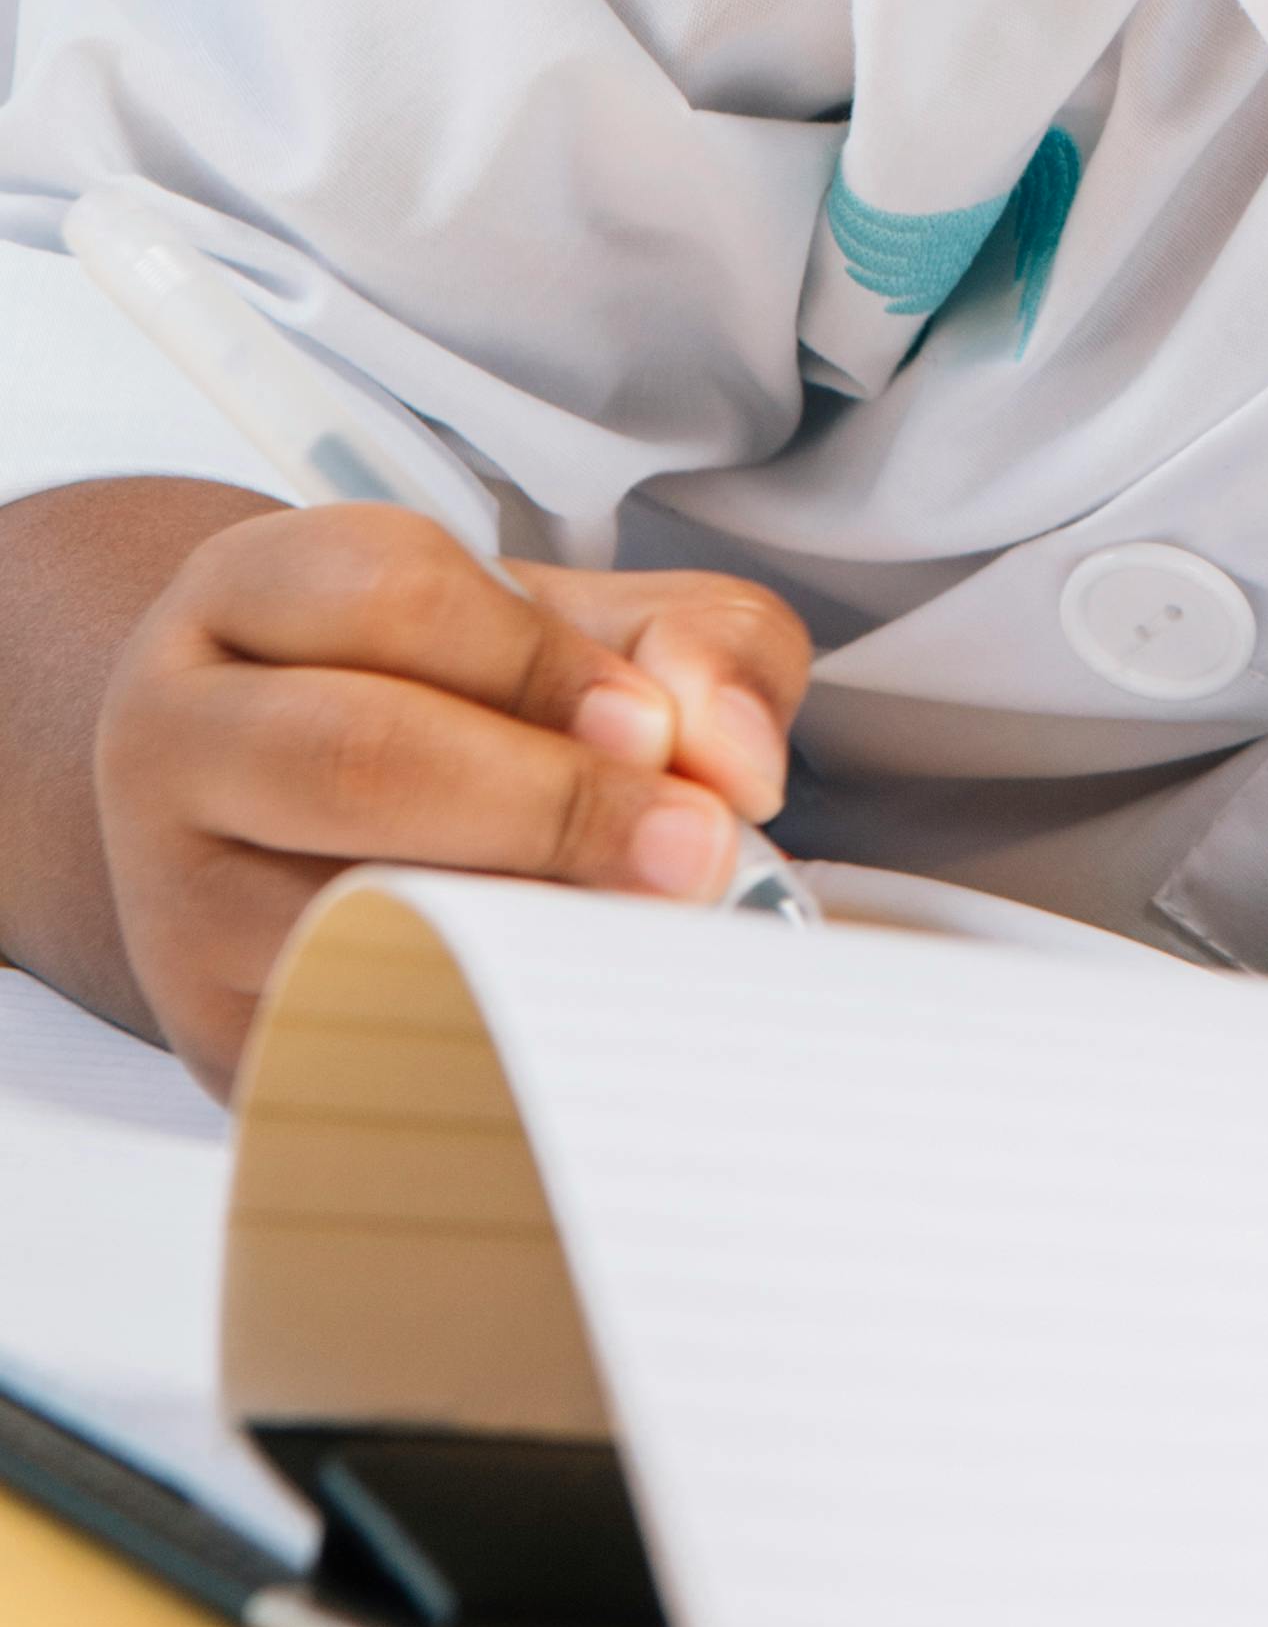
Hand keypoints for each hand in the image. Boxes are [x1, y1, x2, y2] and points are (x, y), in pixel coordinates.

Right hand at [90, 501, 812, 1089]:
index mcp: (250, 592)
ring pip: (341, 918)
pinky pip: (345, 1035)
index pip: (390, 595)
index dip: (542, 664)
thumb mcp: (572, 630)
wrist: (280, 823)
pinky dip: (477, 1023)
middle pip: (358, 756)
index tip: (658, 728)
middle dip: (553, 806)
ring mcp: (174, 894)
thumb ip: (692, 646)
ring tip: (640, 930)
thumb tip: (735, 755)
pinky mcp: (212, 1030)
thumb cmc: (448, 702)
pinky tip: (566, 1004)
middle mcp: (175, 731)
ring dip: (523, 932)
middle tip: (693, 848)